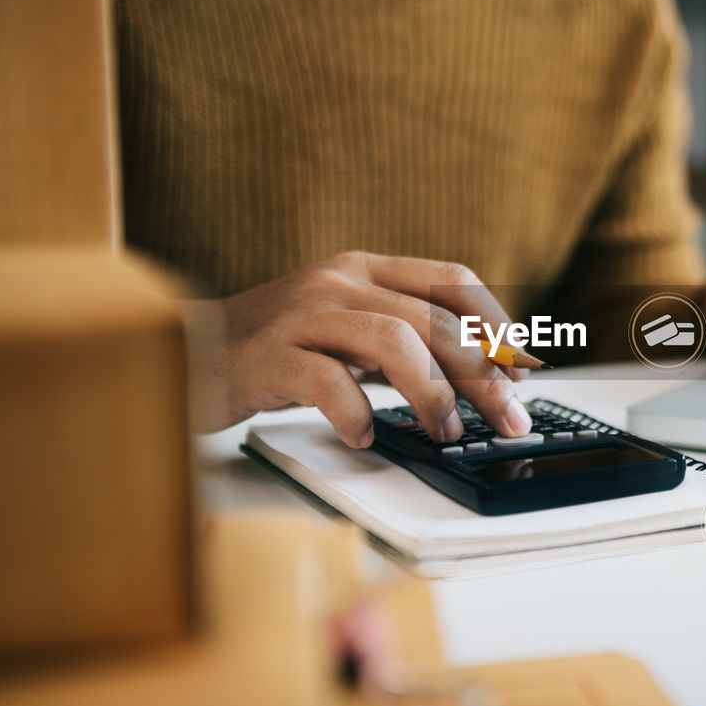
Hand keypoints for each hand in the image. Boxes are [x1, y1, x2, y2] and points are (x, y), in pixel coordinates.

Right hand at [185, 252, 530, 447]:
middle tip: (509, 419)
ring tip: (447, 432)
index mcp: (365, 269)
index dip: (496, 324)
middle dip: (484, 375)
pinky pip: (326, 381)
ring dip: (433, 393)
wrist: (183, 353)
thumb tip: (477, 374)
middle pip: (435, 320)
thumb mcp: (345, 327)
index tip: (522, 370)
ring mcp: (302, 315)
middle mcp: (339, 282)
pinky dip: (355, 413)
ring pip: (393, 341)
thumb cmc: (274, 347)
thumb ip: (400, 336)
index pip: (452, 279)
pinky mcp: (267, 356)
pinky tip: (363, 436)